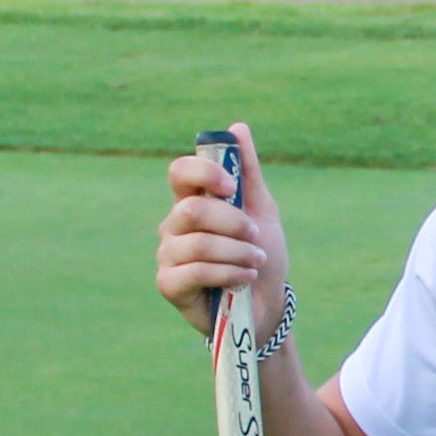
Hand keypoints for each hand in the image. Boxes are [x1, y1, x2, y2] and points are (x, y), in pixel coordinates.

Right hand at [156, 122, 287, 340]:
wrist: (267, 307)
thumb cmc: (261, 257)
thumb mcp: (262, 212)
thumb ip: (248, 173)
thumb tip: (238, 128)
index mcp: (192, 202)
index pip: (179, 173)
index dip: (204, 175)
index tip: (233, 188)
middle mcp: (173, 225)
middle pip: (193, 210)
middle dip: (234, 224)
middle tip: (257, 239)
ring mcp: (168, 255)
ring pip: (199, 243)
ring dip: (237, 253)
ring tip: (255, 263)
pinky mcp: (169, 284)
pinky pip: (194, 271)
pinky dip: (227, 274)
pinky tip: (243, 279)